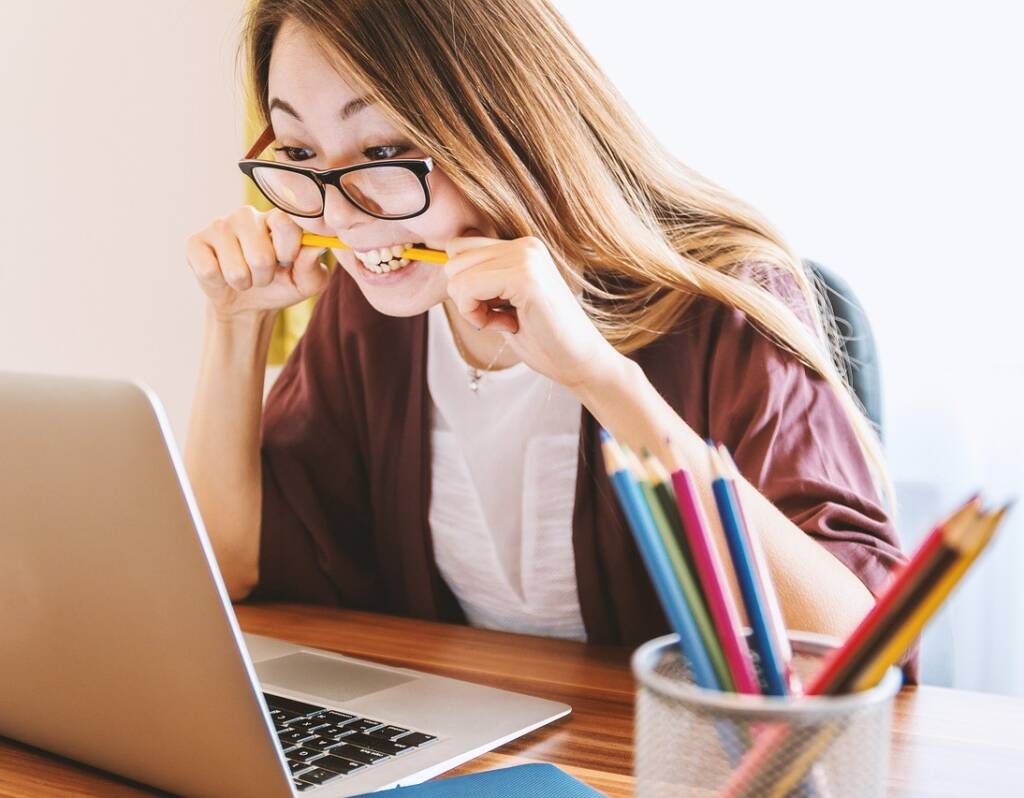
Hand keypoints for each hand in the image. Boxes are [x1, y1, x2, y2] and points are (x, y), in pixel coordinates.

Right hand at [185, 206, 328, 319]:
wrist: (247, 304)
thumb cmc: (281, 285)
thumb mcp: (306, 282)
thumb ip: (313, 265)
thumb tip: (316, 246)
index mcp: (276, 217)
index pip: (285, 223)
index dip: (288, 251)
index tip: (287, 261)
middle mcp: (247, 215)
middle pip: (260, 256)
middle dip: (264, 277)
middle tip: (263, 274)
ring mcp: (219, 225)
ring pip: (236, 269)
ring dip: (244, 283)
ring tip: (244, 276)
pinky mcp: (195, 242)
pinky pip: (209, 271)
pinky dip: (219, 283)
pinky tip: (221, 274)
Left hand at [444, 230, 623, 390]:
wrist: (580, 363)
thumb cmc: (542, 339)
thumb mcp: (504, 302)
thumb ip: (481, 281)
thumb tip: (444, 267)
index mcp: (522, 247)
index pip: (460, 248)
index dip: (465, 285)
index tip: (493, 309)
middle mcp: (525, 244)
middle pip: (453, 258)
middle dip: (465, 296)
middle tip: (499, 317)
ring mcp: (526, 257)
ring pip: (456, 274)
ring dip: (471, 307)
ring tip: (505, 320)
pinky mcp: (525, 277)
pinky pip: (468, 288)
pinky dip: (476, 315)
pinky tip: (507, 325)